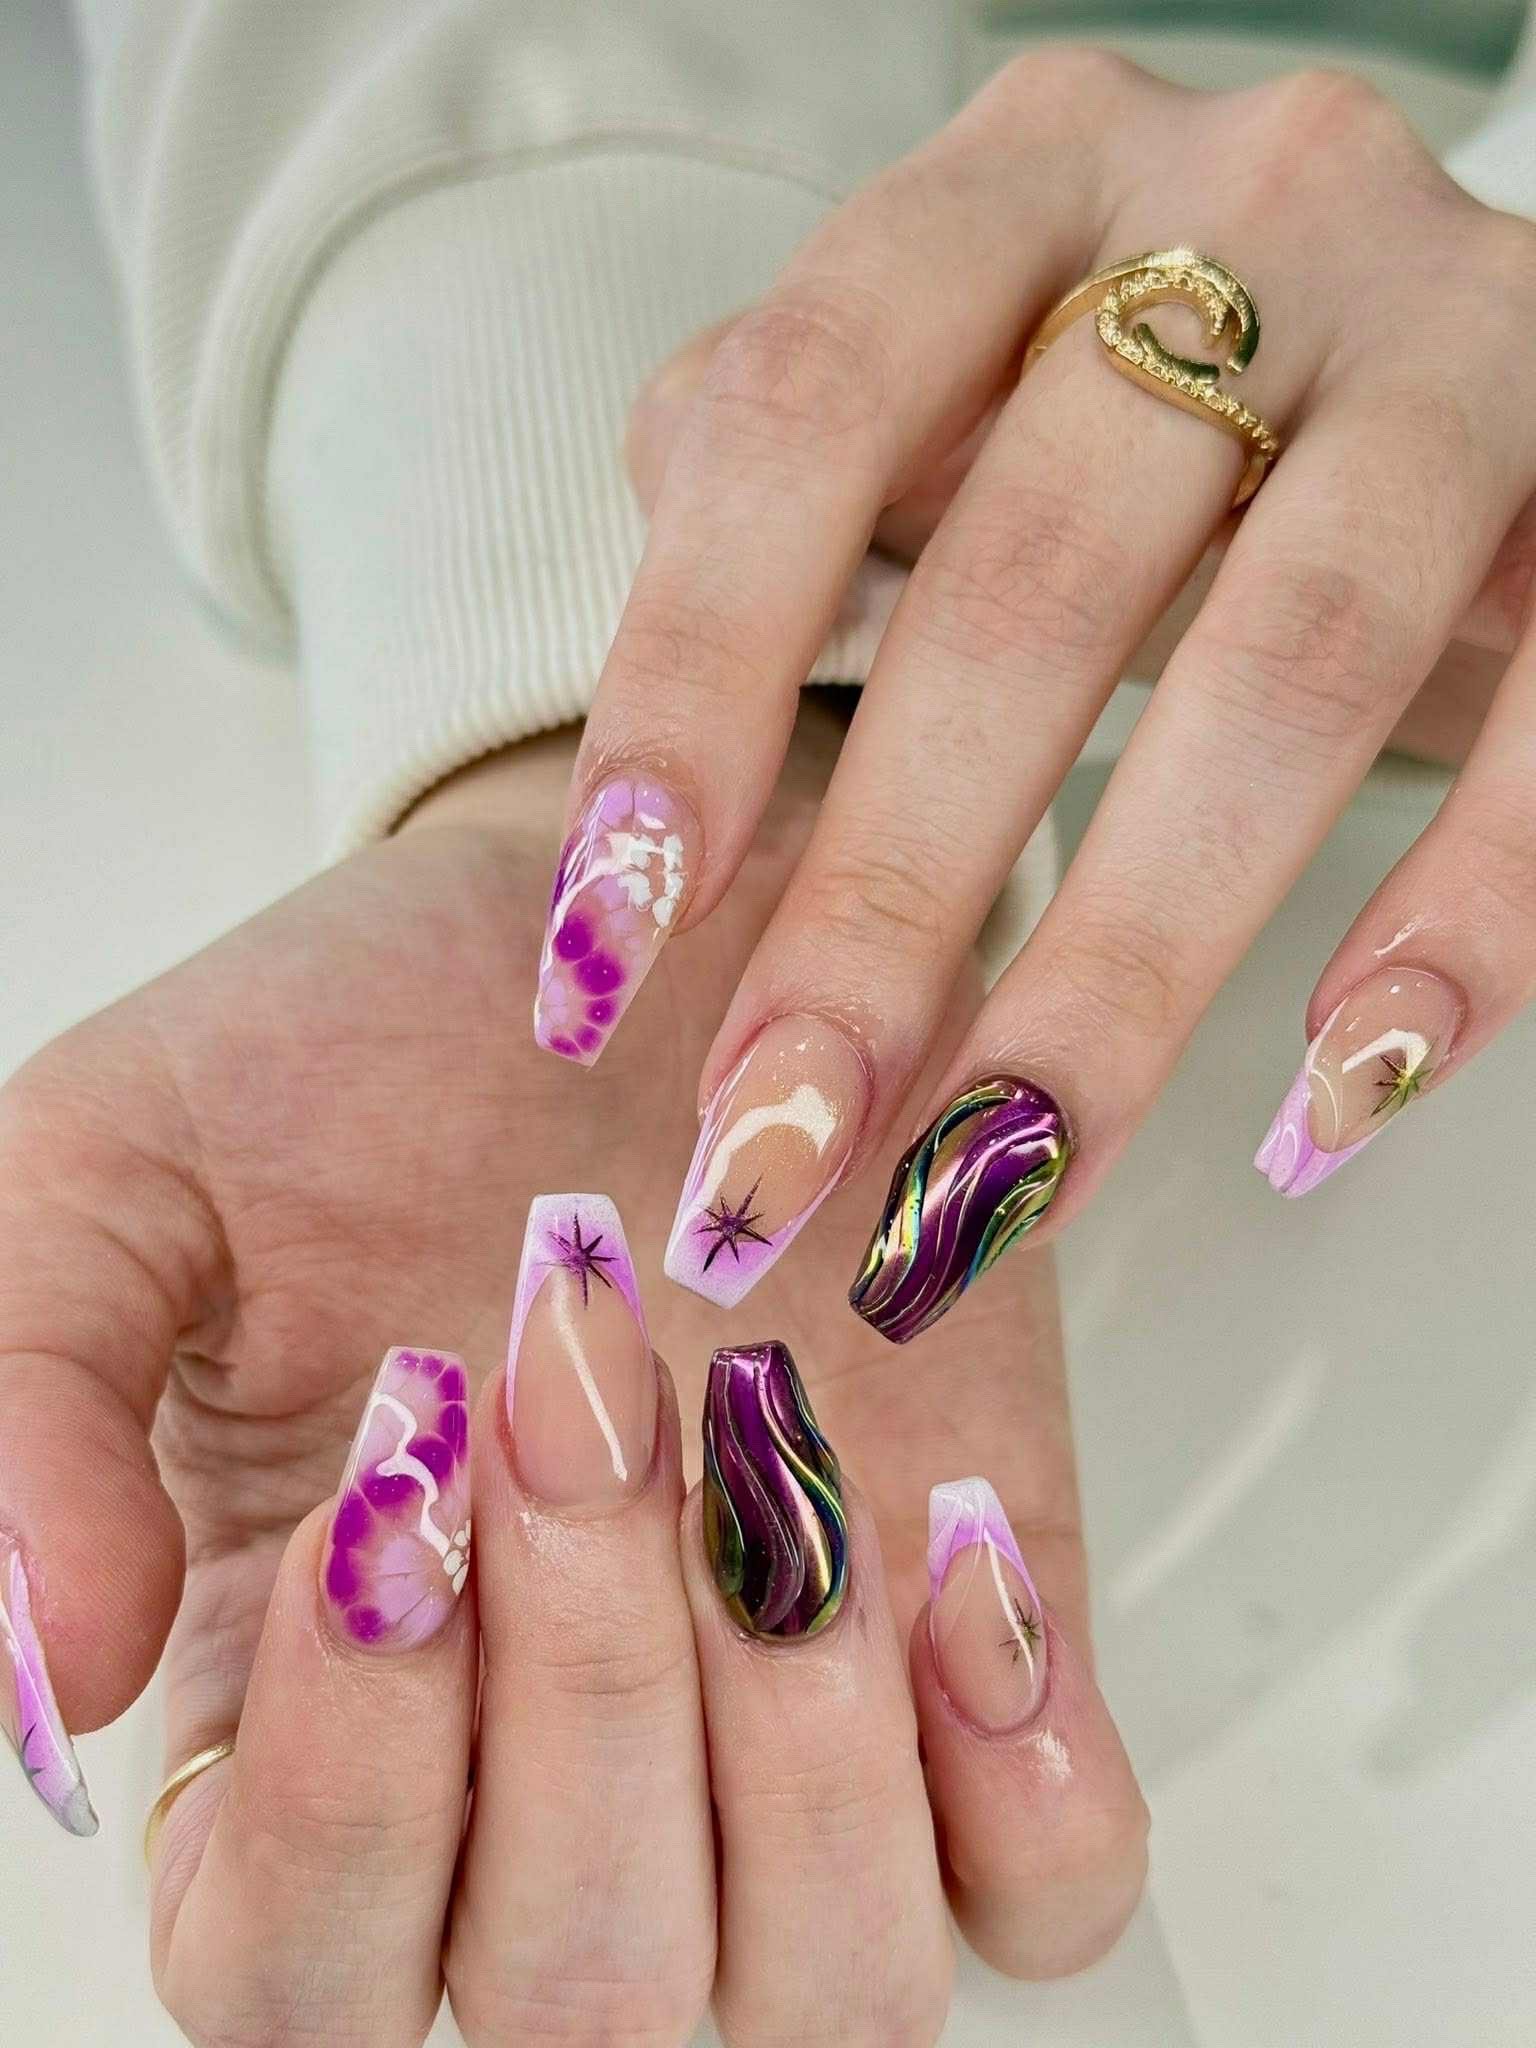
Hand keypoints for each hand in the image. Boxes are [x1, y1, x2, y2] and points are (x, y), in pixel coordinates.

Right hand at [0, 713, 1144, 2046]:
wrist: (646, 921)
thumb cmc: (376, 1050)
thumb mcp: (135, 1161)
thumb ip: (33, 1393)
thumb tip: (55, 1673)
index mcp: (305, 1722)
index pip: (291, 1962)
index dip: (348, 1776)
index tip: (396, 1461)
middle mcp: (546, 1787)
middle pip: (578, 1999)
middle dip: (583, 1685)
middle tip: (577, 1369)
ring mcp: (783, 1750)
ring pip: (825, 1992)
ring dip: (799, 1740)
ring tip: (765, 1435)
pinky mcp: (976, 1673)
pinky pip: (1050, 1889)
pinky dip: (1027, 1786)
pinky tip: (947, 1542)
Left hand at [542, 50, 1535, 1337]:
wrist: (1452, 347)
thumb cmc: (1137, 416)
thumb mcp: (943, 402)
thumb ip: (780, 520)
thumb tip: (646, 836)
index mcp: (1021, 185)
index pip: (803, 409)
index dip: (691, 676)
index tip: (604, 941)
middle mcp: (1251, 213)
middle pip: (1034, 581)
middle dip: (885, 903)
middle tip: (775, 1147)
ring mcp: (1461, 342)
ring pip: (1287, 667)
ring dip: (1126, 965)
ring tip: (1003, 1183)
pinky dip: (1459, 928)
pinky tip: (1335, 1103)